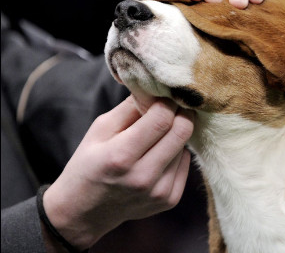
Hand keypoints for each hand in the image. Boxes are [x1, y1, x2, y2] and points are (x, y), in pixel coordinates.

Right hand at [42, 96, 193, 249]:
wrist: (83, 212)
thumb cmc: (88, 164)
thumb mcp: (99, 130)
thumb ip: (130, 107)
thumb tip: (158, 88)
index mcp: (120, 156)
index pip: (162, 118)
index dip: (168, 102)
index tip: (165, 96)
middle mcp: (143, 177)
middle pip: (182, 131)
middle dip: (181, 113)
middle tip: (173, 108)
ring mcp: (159, 192)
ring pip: (185, 146)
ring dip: (175, 136)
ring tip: (155, 139)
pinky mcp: (170, 200)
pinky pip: (185, 164)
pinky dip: (176, 154)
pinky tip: (157, 157)